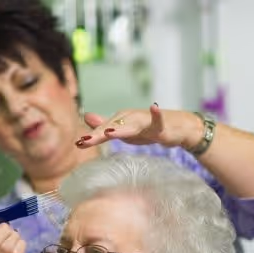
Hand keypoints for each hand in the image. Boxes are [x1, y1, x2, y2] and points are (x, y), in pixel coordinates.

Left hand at [75, 104, 201, 149]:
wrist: (175, 127)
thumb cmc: (148, 129)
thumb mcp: (125, 129)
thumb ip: (106, 125)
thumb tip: (86, 117)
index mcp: (121, 121)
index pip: (103, 130)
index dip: (91, 137)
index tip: (78, 143)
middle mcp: (130, 118)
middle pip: (113, 128)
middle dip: (98, 135)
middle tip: (84, 142)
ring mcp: (145, 121)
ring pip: (131, 126)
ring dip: (120, 128)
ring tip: (107, 133)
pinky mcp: (160, 126)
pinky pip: (158, 120)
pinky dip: (156, 114)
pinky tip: (154, 107)